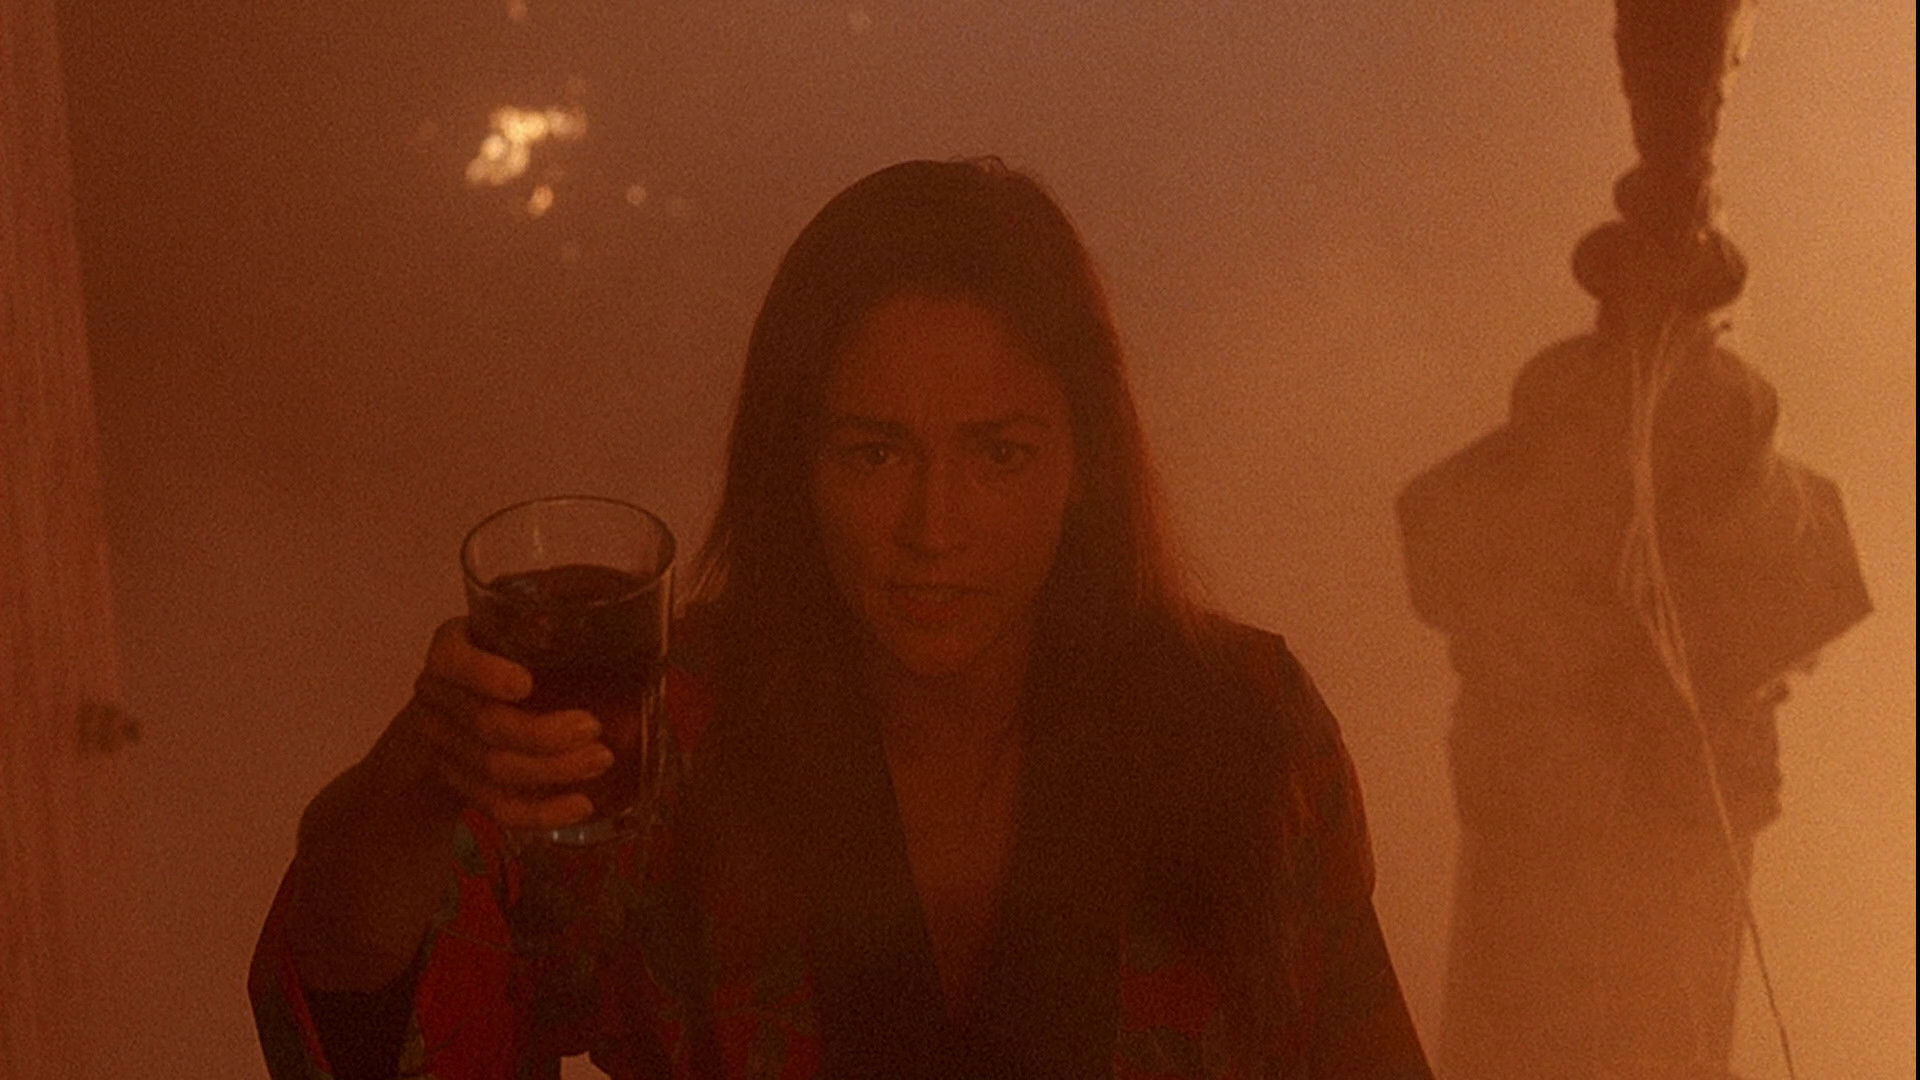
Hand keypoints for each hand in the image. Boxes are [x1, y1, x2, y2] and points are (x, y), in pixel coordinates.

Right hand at [400, 617, 614, 830]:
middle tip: (594, 729)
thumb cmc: (513, 654)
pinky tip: (580, 806)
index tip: (526, 683)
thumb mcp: (529, 624)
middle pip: (484, 723)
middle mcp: (439, 695)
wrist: (461, 705)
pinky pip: (496, 806)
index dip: (483, 673)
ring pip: (493, 768)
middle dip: (542, 734)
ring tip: (601, 760)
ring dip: (551, 771)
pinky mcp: (460, 784)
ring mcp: (444, 745)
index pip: (453, 658)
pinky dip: (539, 812)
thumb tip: (656, 601)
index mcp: (453, 646)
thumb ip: (570, 612)